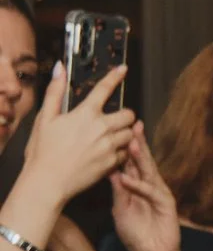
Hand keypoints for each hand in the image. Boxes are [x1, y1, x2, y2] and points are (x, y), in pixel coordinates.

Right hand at [18, 64, 137, 213]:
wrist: (47, 182)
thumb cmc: (42, 151)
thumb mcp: (44, 119)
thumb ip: (54, 92)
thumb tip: (60, 69)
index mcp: (85, 114)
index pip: (104, 89)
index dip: (115, 77)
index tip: (122, 69)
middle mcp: (102, 128)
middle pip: (129, 114)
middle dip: (124, 116)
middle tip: (113, 121)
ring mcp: (109, 146)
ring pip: (131, 134)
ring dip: (124, 134)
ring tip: (110, 138)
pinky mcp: (112, 163)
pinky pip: (126, 153)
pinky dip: (121, 152)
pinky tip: (108, 154)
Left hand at [108, 123, 181, 250]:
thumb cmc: (136, 234)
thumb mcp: (120, 210)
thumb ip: (118, 191)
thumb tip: (112, 171)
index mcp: (138, 186)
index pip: (133, 163)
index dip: (127, 148)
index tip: (119, 131)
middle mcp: (150, 186)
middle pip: (143, 162)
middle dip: (138, 144)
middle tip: (132, 126)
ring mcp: (159, 194)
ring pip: (150, 172)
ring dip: (140, 158)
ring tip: (131, 143)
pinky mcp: (166, 205)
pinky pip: (151, 192)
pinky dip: (139, 186)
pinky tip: (128, 179)